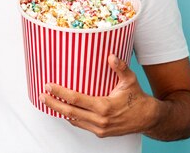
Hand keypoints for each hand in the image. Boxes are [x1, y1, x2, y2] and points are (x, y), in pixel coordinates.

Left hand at [39, 54, 161, 137]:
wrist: (147, 118)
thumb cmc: (137, 98)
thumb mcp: (130, 80)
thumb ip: (120, 67)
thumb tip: (110, 56)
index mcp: (104, 107)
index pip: (75, 99)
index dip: (60, 92)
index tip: (49, 86)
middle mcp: (99, 120)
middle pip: (69, 112)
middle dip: (53, 104)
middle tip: (42, 95)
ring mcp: (99, 128)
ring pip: (73, 120)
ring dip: (59, 111)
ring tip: (48, 102)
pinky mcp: (100, 132)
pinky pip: (81, 125)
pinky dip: (71, 117)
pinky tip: (64, 110)